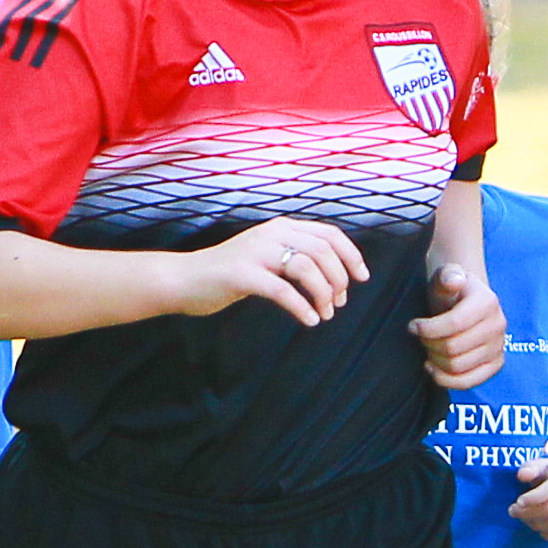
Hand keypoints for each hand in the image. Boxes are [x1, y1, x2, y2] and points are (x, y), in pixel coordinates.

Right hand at [181, 217, 366, 325]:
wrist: (185, 279)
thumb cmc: (230, 273)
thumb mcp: (266, 255)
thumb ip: (294, 255)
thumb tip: (334, 273)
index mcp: (280, 227)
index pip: (328, 234)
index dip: (351, 255)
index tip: (362, 278)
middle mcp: (270, 233)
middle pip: (322, 251)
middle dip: (338, 279)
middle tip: (339, 303)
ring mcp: (255, 252)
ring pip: (306, 268)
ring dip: (323, 294)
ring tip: (325, 314)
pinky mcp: (242, 275)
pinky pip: (283, 291)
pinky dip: (302, 308)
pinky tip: (310, 320)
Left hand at [417, 262, 505, 389]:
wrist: (465, 300)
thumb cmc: (450, 289)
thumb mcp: (445, 276)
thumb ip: (447, 275)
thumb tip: (453, 280)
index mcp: (487, 302)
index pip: (454, 324)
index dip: (428, 329)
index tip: (412, 326)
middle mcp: (498, 325)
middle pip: (453, 348)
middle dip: (429, 344)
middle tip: (420, 337)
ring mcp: (499, 347)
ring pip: (458, 366)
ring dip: (435, 360)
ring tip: (428, 348)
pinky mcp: (496, 364)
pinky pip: (469, 382)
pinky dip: (446, 379)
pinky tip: (432, 368)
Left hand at [507, 454, 547, 543]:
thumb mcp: (538, 466)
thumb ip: (528, 469)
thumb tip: (523, 475)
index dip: (535, 497)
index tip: (518, 501)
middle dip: (527, 513)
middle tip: (514, 511)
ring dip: (534, 524)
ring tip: (525, 518)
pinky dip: (545, 535)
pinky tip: (539, 525)